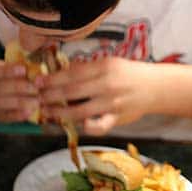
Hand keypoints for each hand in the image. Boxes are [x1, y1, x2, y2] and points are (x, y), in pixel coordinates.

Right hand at [0, 60, 38, 122]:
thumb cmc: (5, 73)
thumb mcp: (6, 65)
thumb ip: (16, 66)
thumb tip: (34, 68)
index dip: (7, 71)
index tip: (23, 69)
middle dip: (18, 87)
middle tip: (36, 86)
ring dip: (20, 102)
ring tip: (37, 99)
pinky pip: (5, 117)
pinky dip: (18, 115)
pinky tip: (30, 111)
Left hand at [37, 57, 159, 135]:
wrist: (154, 87)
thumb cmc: (129, 73)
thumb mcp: (110, 63)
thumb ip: (88, 68)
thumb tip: (62, 72)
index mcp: (104, 67)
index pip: (72, 73)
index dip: (52, 79)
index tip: (38, 82)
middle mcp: (106, 85)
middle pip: (71, 92)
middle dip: (50, 96)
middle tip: (37, 98)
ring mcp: (112, 103)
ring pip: (79, 111)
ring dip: (59, 113)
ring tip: (47, 112)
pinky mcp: (117, 118)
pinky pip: (98, 127)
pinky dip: (86, 127)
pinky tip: (76, 125)